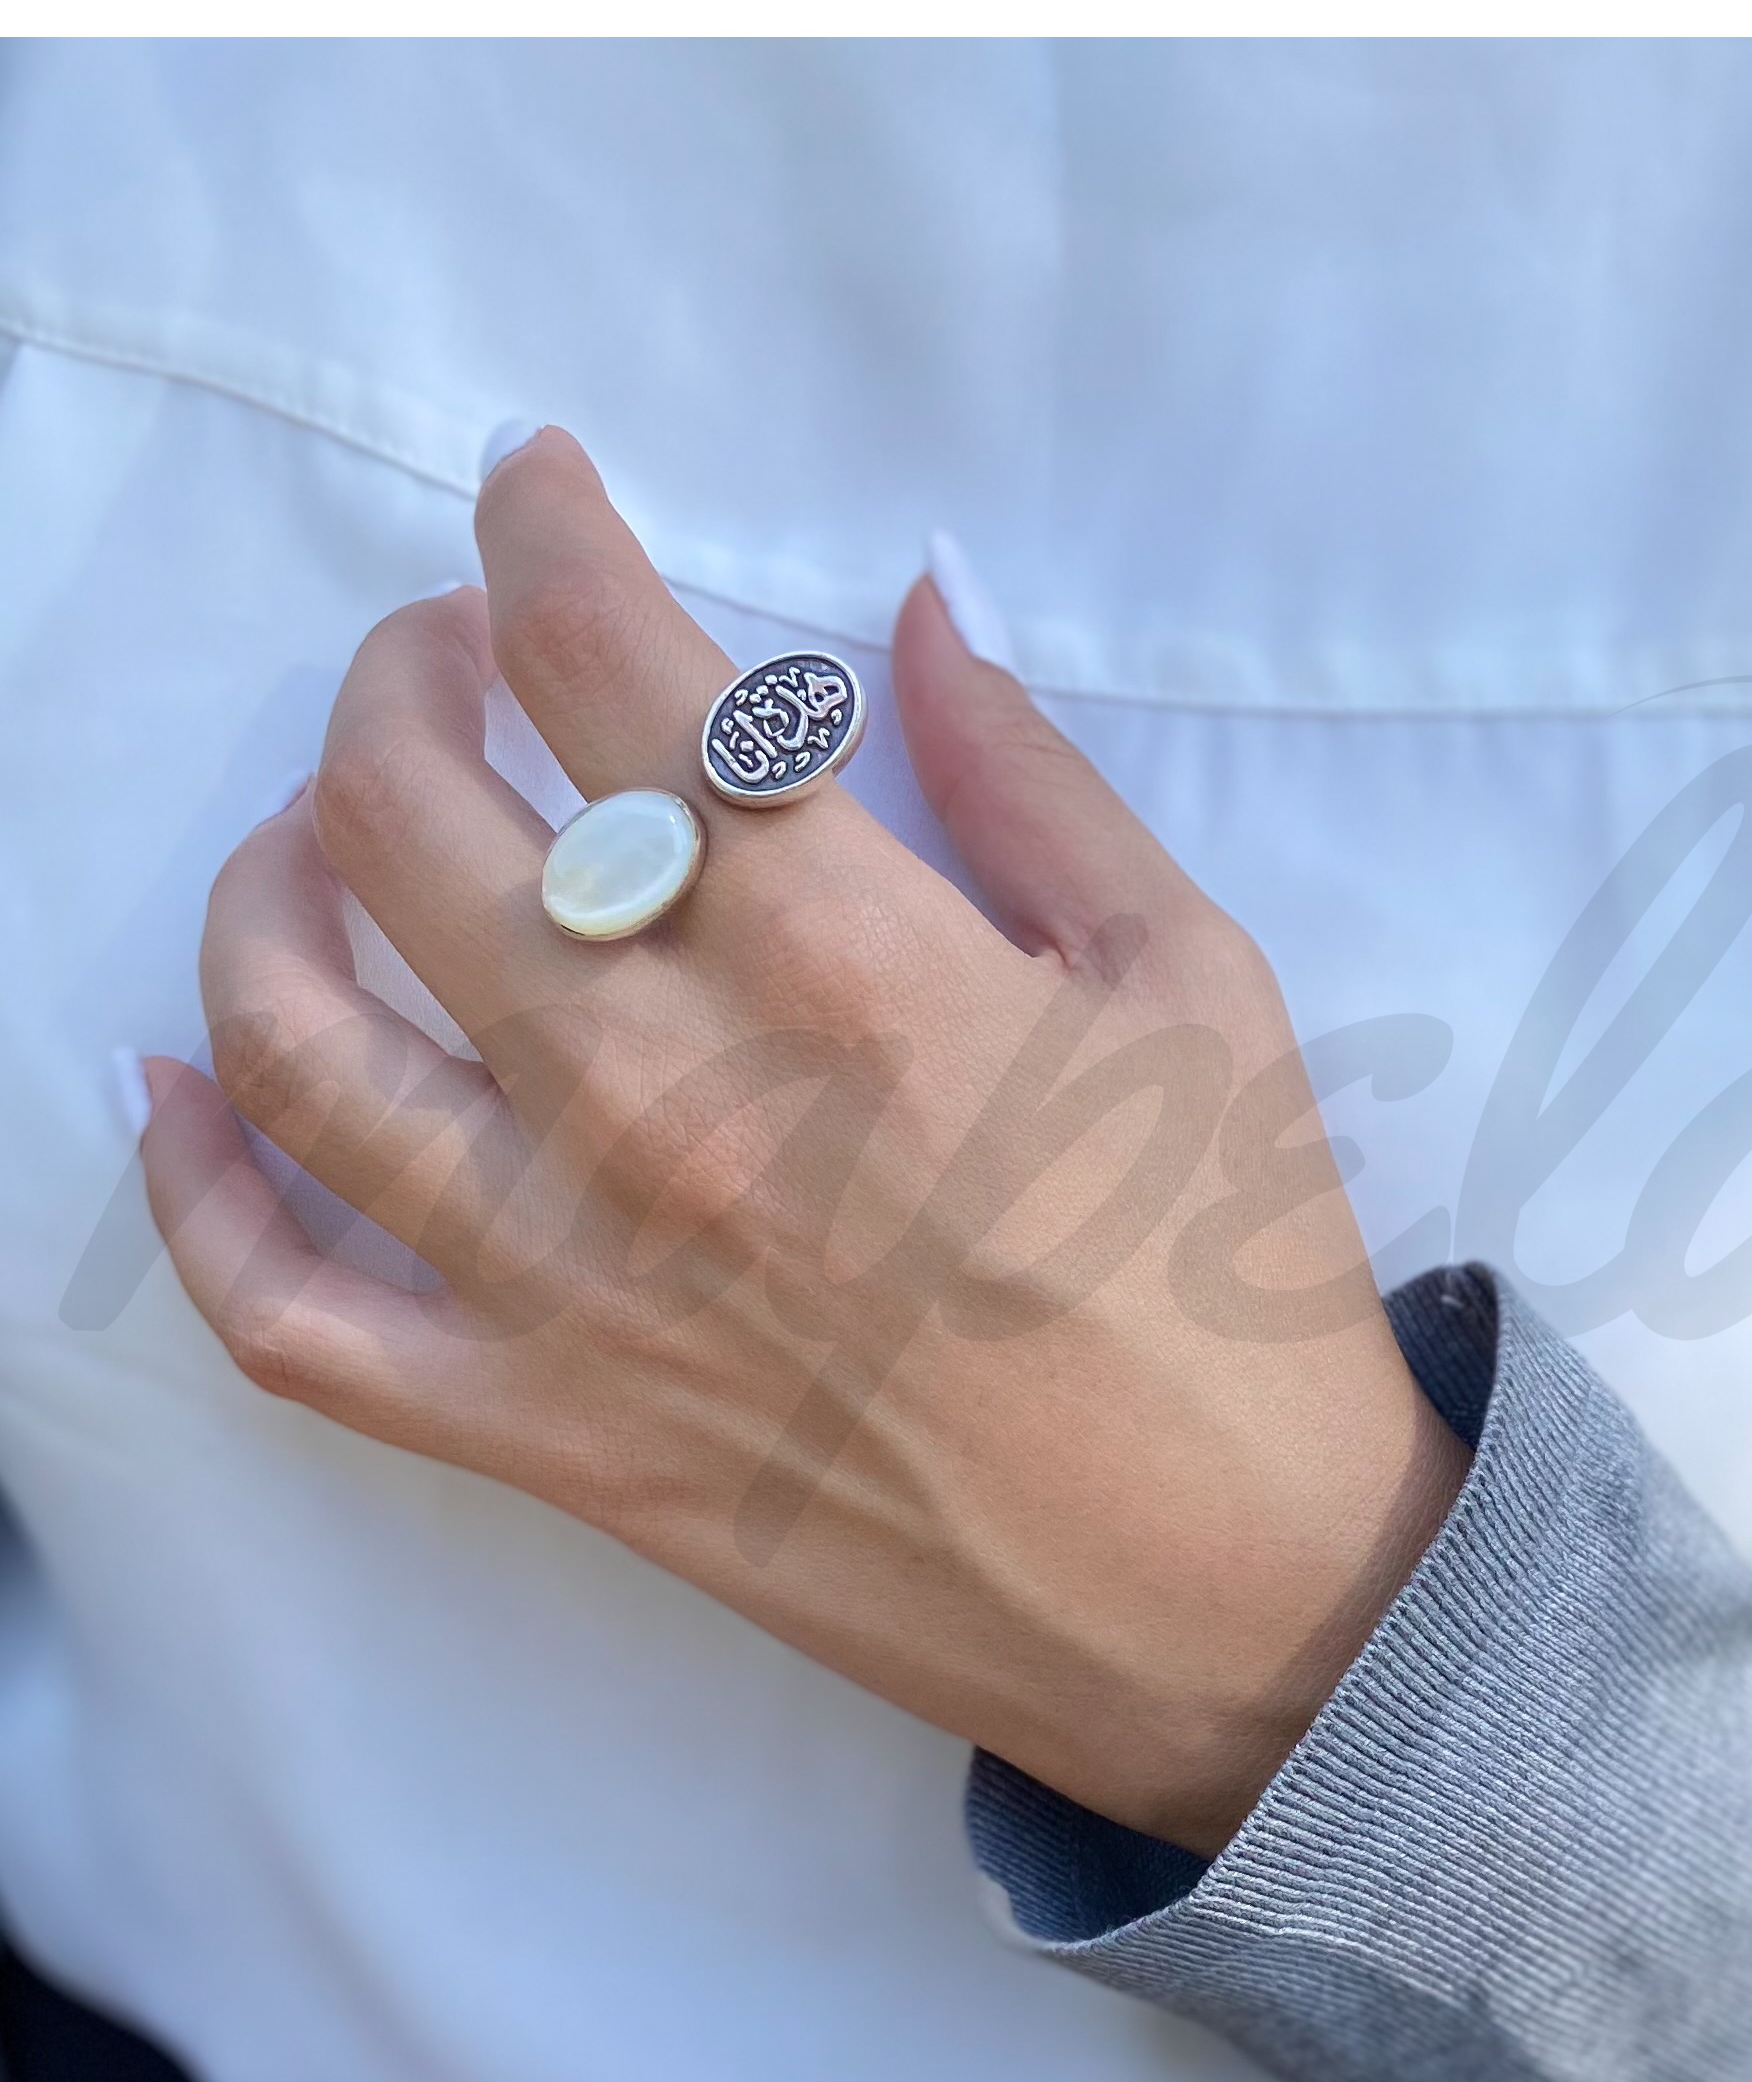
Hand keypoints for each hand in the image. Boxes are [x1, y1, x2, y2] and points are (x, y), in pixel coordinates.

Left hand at [144, 430, 1467, 1854]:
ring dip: (268, 878)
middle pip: (417, 815)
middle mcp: (678, 1102)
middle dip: (400, 673)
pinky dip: (200, 1193)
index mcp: (857, 968)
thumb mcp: (1197, 983)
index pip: (620, 670)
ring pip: (299, 1032)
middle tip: (448, 654)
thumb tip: (917, 606)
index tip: (535, 485)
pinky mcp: (547, 1431)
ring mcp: (583, 1280)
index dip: (547, 530)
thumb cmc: (1236, 1277)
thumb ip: (1035, 777)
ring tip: (316, 832)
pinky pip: (291, 1312)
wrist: (1232, 1597)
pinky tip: (185, 1090)